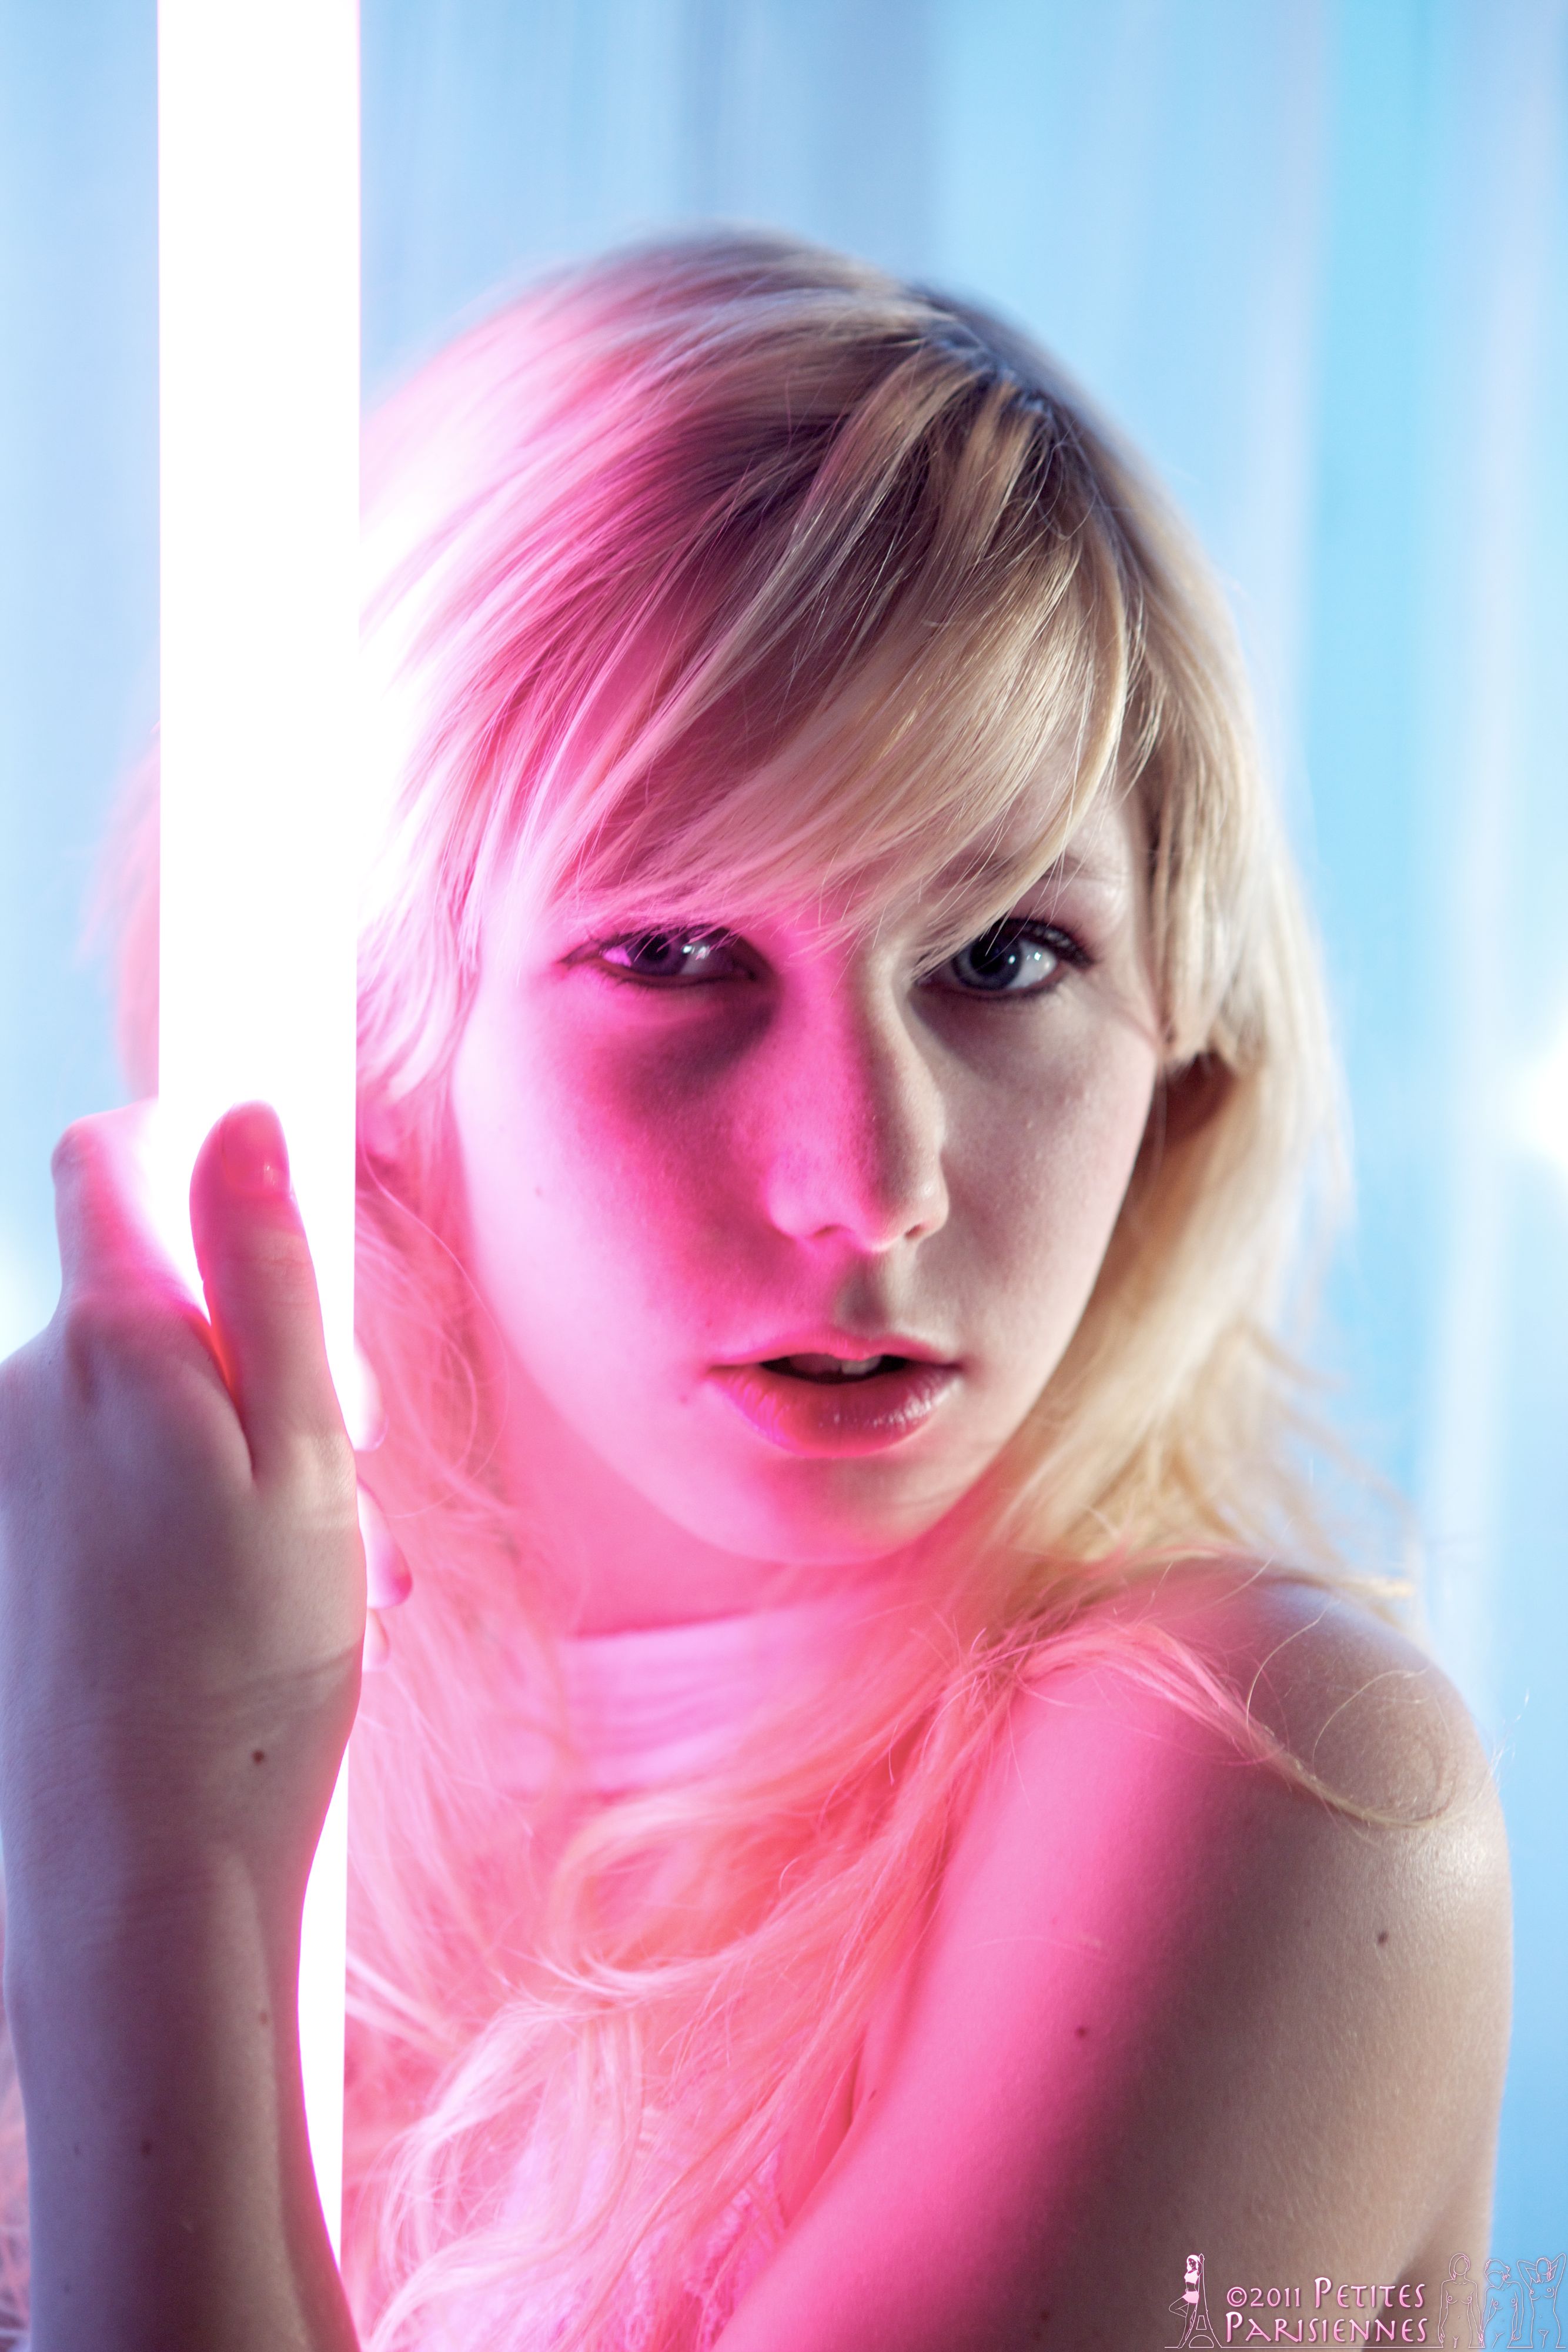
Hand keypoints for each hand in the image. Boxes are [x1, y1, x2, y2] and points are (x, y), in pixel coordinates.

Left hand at [0, 1099, 364, 1937]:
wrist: (136, 1863)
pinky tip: (250, 1608)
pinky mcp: (0, 1547)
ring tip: (326, 1571)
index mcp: (112, 1341)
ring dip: (235, 1459)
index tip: (273, 1227)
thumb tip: (246, 1117)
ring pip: (137, 1406)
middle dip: (257, 1355)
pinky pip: (99, 1485)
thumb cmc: (249, 1659)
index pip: (112, 1157)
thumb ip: (267, 1272)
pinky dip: (180, 1520)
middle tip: (351, 1464)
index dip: (196, 1157)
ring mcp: (0, 1472)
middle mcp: (23, 1388)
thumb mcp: (302, 1448)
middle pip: (146, 1296)